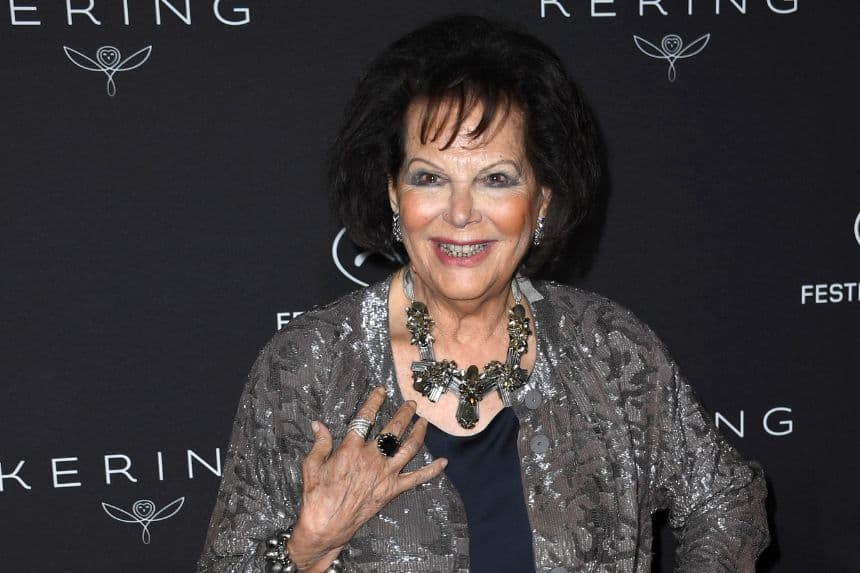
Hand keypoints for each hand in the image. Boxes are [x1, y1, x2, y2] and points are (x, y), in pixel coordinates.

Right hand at [288, 387, 447, 570]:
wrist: (327, 525)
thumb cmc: (317, 496)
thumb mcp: (312, 465)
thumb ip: (320, 443)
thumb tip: (317, 425)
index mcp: (351, 449)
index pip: (365, 419)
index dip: (374, 402)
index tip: (381, 391)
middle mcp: (372, 458)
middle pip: (393, 430)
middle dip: (404, 413)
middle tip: (411, 403)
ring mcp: (385, 474)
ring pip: (408, 448)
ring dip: (418, 433)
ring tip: (424, 421)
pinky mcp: (392, 490)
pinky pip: (416, 478)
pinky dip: (431, 470)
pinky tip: (443, 462)